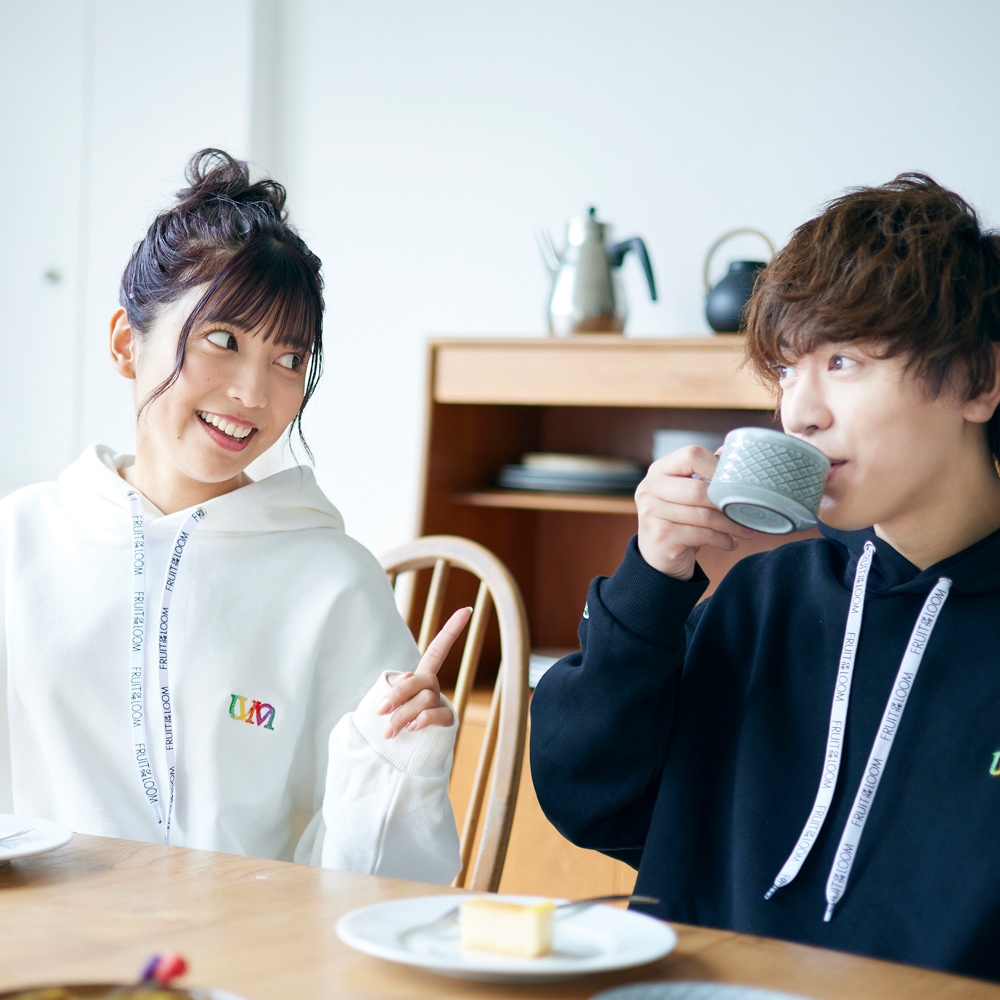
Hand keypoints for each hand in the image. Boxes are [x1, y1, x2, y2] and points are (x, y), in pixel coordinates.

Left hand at [377, 606, 472, 737]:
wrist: (396, 754)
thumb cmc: (389, 722)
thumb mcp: (387, 699)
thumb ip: (396, 685)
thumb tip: (407, 680)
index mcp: (422, 676)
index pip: (438, 649)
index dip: (452, 630)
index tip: (467, 610)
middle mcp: (434, 687)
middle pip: (422, 679)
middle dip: (398, 694)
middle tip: (380, 710)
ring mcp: (442, 704)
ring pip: (424, 700)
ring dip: (402, 716)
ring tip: (389, 731)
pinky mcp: (447, 722)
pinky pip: (436, 715)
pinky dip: (421, 721)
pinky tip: (412, 729)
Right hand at [635, 445, 755, 580]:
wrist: (657, 556)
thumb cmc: (678, 521)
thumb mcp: (687, 494)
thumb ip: (704, 474)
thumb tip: (730, 451)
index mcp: (659, 470)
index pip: (691, 455)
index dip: (717, 466)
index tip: (735, 481)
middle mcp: (649, 488)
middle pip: (698, 489)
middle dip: (726, 503)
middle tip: (747, 511)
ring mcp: (651, 512)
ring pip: (702, 515)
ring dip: (730, 525)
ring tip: (745, 530)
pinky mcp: (660, 536)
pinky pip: (700, 535)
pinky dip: (722, 540)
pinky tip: (730, 543)